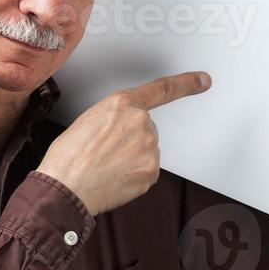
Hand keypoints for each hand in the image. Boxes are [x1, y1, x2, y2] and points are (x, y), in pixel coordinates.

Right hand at [37, 71, 211, 215]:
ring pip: (146, 150)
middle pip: (146, 128)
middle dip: (130, 139)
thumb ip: (114, 118)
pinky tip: (114, 176)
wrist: (65, 188)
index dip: (187, 84)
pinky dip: (134, 175)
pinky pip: (147, 170)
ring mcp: (149, 148)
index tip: (203, 81)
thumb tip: (122, 128)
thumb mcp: (88, 121)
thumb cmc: (68, 157)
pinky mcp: (151, 171)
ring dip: (131, 157)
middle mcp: (140, 122)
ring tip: (105, 165)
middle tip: (105, 151)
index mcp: (122, 104)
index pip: (162, 89)